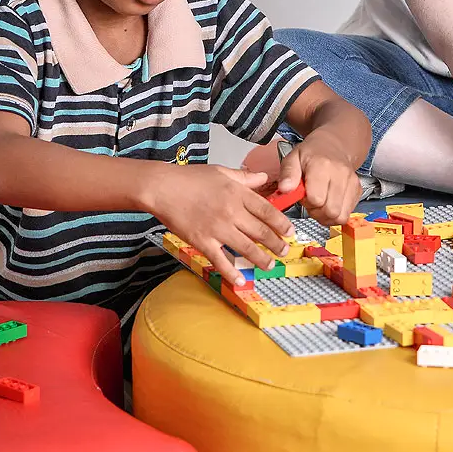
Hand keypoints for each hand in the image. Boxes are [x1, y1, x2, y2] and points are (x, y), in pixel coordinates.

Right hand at [152, 164, 295, 284]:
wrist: (162, 188)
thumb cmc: (189, 178)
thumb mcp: (222, 171)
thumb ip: (245, 177)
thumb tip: (263, 178)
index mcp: (238, 193)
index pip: (267, 211)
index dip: (281, 223)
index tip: (290, 231)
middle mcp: (231, 212)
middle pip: (261, 232)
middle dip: (276, 244)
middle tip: (284, 251)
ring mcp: (217, 228)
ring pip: (246, 248)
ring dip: (260, 259)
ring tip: (269, 265)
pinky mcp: (202, 241)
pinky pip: (220, 260)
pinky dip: (231, 272)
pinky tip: (240, 280)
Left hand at [277, 131, 361, 225]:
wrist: (332, 145)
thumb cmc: (311, 154)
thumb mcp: (292, 158)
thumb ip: (287, 174)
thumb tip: (285, 189)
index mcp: (322, 165)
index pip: (316, 199)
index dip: (306, 202)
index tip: (303, 194)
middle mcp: (340, 174)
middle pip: (330, 211)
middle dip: (317, 212)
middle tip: (310, 200)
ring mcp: (352, 182)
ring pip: (340, 216)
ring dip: (326, 216)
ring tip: (319, 203)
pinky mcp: (358, 190)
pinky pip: (346, 215)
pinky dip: (336, 215)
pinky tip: (329, 203)